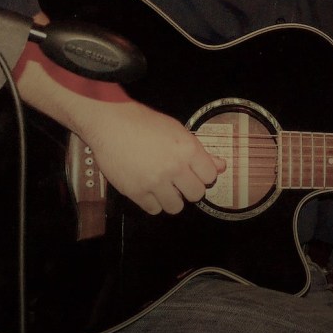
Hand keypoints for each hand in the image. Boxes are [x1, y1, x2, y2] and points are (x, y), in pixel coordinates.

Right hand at [77, 98, 226, 214]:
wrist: (111, 124)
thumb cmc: (144, 123)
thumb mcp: (176, 130)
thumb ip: (199, 151)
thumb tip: (221, 166)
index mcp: (187, 149)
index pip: (210, 176)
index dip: (203, 175)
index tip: (194, 172)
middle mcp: (174, 168)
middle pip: (196, 194)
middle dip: (189, 188)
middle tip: (178, 181)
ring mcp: (155, 182)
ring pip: (176, 207)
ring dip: (171, 199)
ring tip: (163, 187)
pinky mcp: (136, 192)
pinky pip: (154, 209)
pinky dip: (152, 202)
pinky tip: (148, 189)